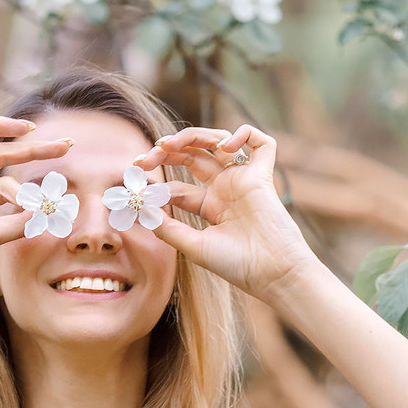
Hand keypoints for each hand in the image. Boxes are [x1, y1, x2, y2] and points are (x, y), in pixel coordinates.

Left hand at [134, 125, 318, 297]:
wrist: (270, 273)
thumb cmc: (235, 264)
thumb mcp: (193, 245)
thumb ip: (166, 227)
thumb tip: (140, 207)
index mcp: (209, 206)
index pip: (177, 186)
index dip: (156, 185)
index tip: (136, 188)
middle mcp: (225, 189)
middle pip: (193, 156)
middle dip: (167, 152)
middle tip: (145, 157)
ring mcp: (243, 179)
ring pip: (218, 141)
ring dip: (192, 136)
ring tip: (168, 144)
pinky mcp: (263, 175)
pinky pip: (262, 143)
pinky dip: (243, 134)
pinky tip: (223, 147)